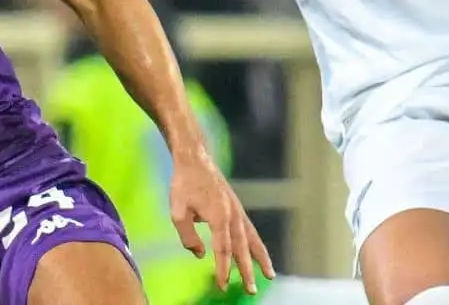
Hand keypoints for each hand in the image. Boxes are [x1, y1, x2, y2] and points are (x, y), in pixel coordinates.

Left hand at [169, 145, 274, 292]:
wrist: (195, 158)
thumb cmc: (183, 184)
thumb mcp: (177, 212)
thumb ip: (188, 236)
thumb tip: (199, 254)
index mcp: (218, 216)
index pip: (223, 249)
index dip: (223, 268)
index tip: (222, 285)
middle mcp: (232, 214)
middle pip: (242, 247)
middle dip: (247, 270)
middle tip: (252, 290)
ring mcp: (237, 210)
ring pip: (252, 238)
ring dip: (261, 258)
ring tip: (270, 275)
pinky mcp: (236, 207)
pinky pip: (250, 230)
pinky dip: (257, 244)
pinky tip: (259, 254)